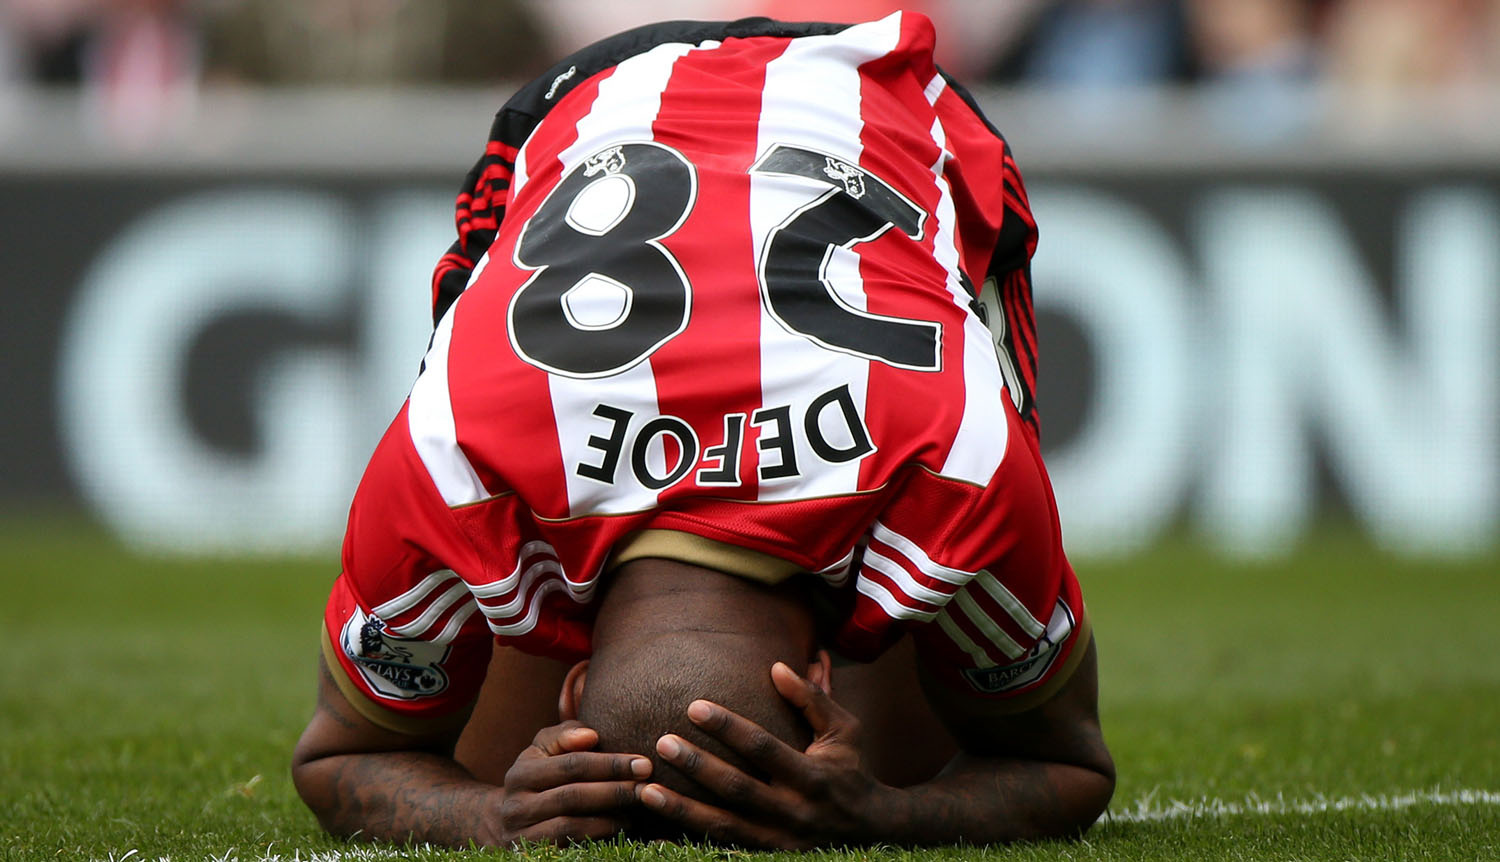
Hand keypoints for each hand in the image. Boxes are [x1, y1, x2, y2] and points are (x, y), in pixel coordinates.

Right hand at [491, 719, 651, 845]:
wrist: (503, 824)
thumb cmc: (539, 778)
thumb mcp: (544, 752)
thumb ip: (566, 735)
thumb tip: (591, 735)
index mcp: (522, 773)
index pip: (571, 765)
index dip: (610, 764)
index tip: (644, 764)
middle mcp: (516, 806)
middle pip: (572, 796)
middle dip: (615, 791)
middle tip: (647, 788)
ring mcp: (521, 836)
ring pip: (569, 827)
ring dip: (608, 819)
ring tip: (634, 811)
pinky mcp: (530, 857)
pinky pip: (568, 849)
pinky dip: (597, 840)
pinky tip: (619, 831)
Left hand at [638, 662, 901, 848]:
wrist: (872, 830)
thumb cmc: (851, 768)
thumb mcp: (844, 730)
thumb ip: (811, 698)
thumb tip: (776, 665)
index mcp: (811, 775)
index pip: (763, 748)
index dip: (728, 728)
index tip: (693, 706)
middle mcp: (794, 811)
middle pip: (736, 788)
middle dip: (697, 766)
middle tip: (661, 742)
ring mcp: (779, 840)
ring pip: (723, 825)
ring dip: (682, 809)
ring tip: (645, 790)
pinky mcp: (768, 855)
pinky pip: (723, 848)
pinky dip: (690, 838)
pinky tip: (657, 829)